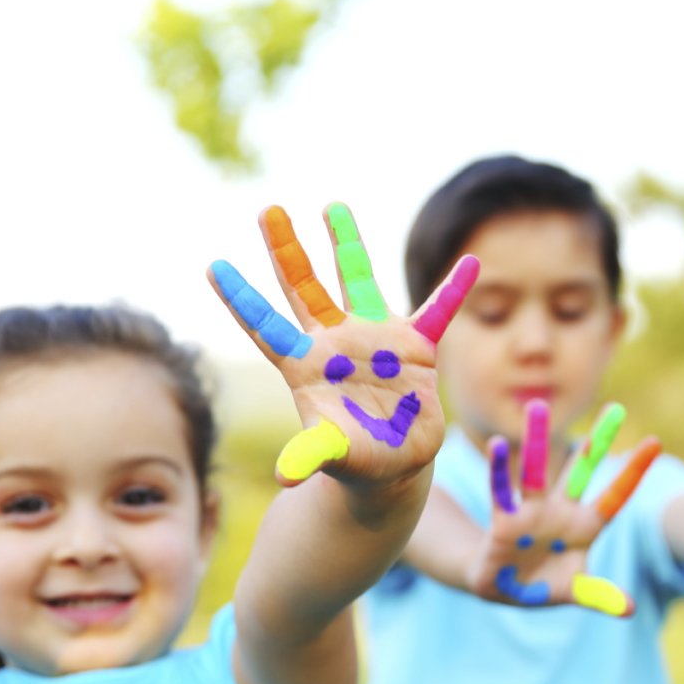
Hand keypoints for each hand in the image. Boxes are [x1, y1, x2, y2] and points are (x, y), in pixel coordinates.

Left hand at [207, 203, 474, 488]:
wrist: (393, 464)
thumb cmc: (356, 461)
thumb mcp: (333, 455)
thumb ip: (311, 455)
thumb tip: (286, 476)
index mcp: (307, 367)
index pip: (266, 327)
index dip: (241, 299)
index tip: (212, 267)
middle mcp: (335, 343)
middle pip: (303, 289)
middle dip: (285, 249)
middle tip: (267, 208)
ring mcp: (374, 339)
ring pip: (356, 280)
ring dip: (346, 244)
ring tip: (333, 206)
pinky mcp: (414, 348)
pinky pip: (437, 313)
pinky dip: (454, 291)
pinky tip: (471, 263)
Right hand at [466, 399, 660, 617]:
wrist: (503, 588)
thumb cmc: (544, 586)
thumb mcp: (574, 591)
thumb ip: (599, 596)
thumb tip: (630, 610)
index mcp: (585, 528)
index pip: (614, 496)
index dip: (632, 472)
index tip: (655, 442)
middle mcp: (562, 511)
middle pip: (583, 471)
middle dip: (598, 441)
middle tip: (616, 408)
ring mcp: (533, 512)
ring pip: (537, 471)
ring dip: (536, 440)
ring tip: (537, 406)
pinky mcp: (504, 519)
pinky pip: (502, 492)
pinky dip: (499, 471)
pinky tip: (497, 446)